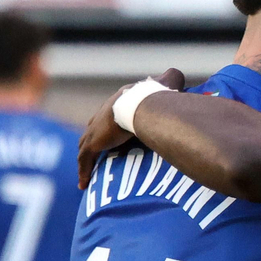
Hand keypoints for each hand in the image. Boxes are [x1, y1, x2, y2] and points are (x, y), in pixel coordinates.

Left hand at [78, 68, 185, 187]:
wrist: (143, 104)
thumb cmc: (157, 94)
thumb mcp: (167, 83)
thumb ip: (172, 79)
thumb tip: (178, 75)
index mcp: (119, 101)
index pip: (110, 113)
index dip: (110, 124)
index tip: (112, 134)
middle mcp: (103, 114)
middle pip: (94, 128)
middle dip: (94, 140)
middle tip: (98, 152)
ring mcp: (96, 129)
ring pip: (86, 145)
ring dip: (87, 158)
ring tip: (87, 172)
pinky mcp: (94, 143)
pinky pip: (85, 160)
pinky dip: (84, 172)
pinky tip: (83, 185)